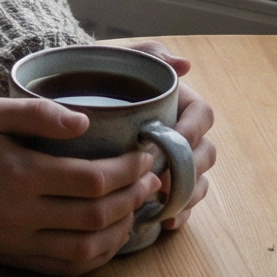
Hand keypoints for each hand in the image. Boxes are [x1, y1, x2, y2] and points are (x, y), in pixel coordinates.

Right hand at [0, 95, 166, 276]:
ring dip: (122, 228)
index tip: (144, 155)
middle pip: (97, 215)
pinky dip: (99, 256)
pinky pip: (69, 267)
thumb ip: (38, 112)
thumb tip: (85, 121)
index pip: (92, 179)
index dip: (127, 170)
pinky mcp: (19, 260)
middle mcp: (23, 215)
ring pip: (88, 247)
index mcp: (20, 175)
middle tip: (151, 179)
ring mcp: (21, 243)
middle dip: (133, 196)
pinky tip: (112, 236)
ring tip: (136, 206)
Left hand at [108, 40, 216, 233]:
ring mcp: (173, 159)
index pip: (202, 116)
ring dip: (188, 196)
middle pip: (204, 153)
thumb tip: (184, 64)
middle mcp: (182, 132)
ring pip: (197, 180)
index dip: (193, 130)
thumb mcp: (122, 57)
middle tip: (166, 182)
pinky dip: (177, 212)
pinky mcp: (160, 181)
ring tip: (168, 208)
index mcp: (180, 102)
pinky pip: (180, 201)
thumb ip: (149, 53)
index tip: (171, 141)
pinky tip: (164, 222)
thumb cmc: (101, 72)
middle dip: (192, 170)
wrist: (72, 93)